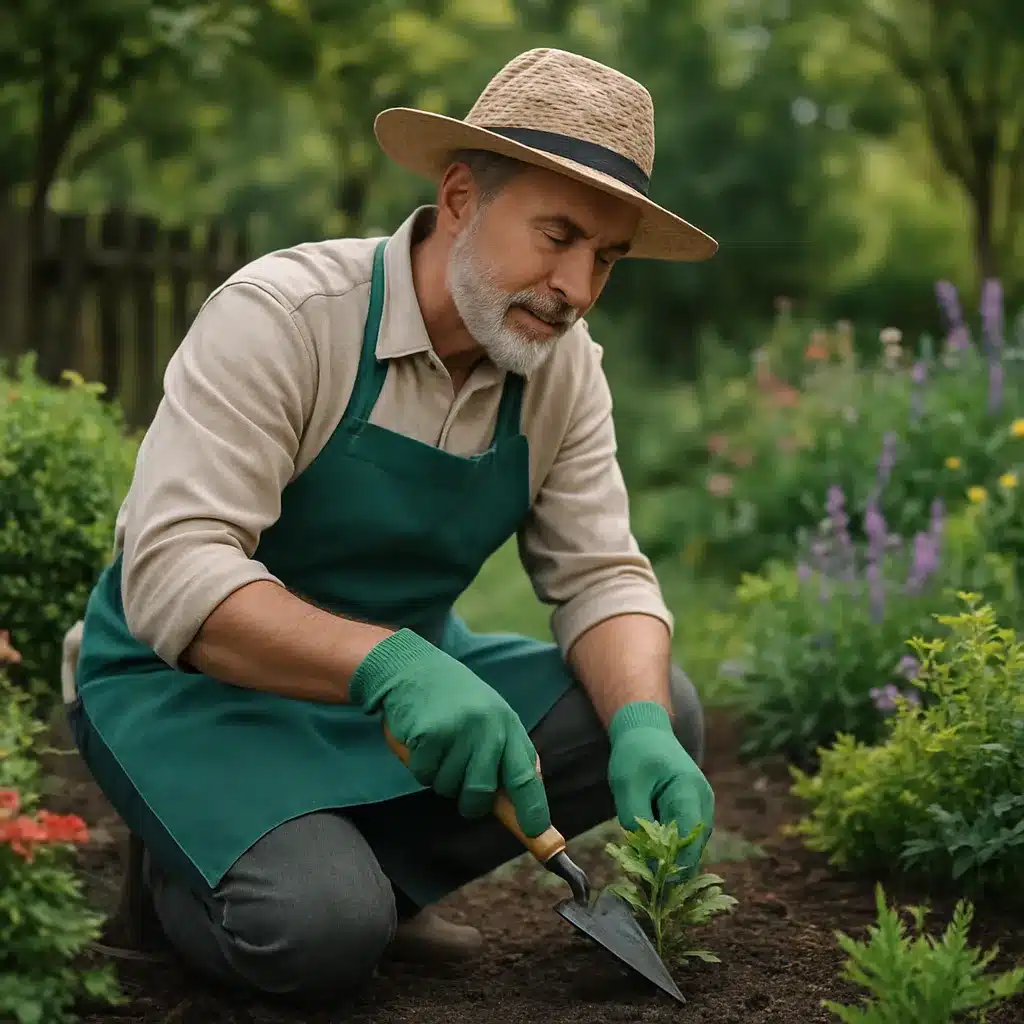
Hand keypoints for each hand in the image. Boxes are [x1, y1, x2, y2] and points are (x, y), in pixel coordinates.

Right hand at [349, 628, 550, 836]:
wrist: (413, 666)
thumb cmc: (453, 697)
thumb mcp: (489, 714)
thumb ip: (507, 750)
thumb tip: (529, 791)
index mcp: (507, 724)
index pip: (526, 775)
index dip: (532, 809)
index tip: (537, 834)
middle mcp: (488, 727)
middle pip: (482, 794)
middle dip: (470, 804)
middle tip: (462, 793)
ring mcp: (459, 730)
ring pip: (448, 787)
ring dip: (439, 777)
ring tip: (439, 746)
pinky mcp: (430, 734)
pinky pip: (424, 774)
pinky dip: (419, 766)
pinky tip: (420, 740)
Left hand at [607, 701, 713, 874]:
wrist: (646, 731)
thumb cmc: (635, 754)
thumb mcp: (626, 783)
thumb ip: (635, 818)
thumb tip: (644, 853)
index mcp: (689, 790)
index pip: (688, 837)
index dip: (675, 864)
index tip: (656, 884)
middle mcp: (703, 801)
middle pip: (694, 846)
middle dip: (673, 867)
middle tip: (649, 887)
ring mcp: (703, 807)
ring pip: (692, 845)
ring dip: (672, 860)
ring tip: (647, 875)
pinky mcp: (694, 811)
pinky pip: (687, 838)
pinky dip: (672, 849)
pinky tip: (652, 858)